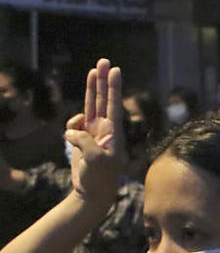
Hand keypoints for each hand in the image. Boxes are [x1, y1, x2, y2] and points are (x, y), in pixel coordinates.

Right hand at [64, 59, 123, 210]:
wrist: (92, 192)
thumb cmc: (100, 177)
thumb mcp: (96, 159)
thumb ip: (84, 140)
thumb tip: (72, 130)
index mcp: (114, 132)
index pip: (114, 104)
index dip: (113, 87)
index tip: (116, 70)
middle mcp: (106, 129)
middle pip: (103, 98)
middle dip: (103, 80)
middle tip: (105, 60)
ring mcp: (94, 132)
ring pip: (91, 105)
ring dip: (91, 89)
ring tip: (93, 71)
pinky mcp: (83, 138)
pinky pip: (74, 125)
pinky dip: (71, 126)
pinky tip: (71, 136)